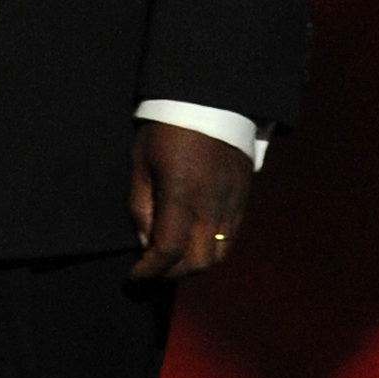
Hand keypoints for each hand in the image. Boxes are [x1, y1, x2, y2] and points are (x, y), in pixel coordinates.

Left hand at [128, 120, 251, 280]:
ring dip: (194, 265)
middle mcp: (211, 206)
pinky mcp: (243, 200)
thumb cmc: (165, 128)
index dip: (150, 270)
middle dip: (172, 273)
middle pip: (197, 262)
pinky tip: (194, 242)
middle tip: (152, 269)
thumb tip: (145, 242)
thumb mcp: (140, 161)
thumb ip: (140, 205)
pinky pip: (230, 238)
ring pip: (218, 255)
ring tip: (172, 259)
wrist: (209, 101)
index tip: (135, 276)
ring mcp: (232, 204)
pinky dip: (211, 249)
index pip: (168, 250)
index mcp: (181, 194)